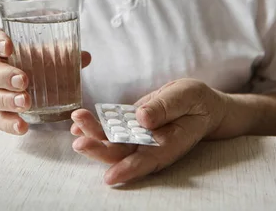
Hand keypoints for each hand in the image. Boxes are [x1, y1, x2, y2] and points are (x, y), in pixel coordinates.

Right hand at [0, 28, 91, 134]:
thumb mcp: (46, 52)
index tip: (8, 46)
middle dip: (4, 76)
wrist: (17, 80)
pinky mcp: (0, 111)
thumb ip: (62, 53)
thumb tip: (84, 57)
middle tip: (23, 80)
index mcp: (1, 48)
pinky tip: (22, 126)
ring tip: (25, 104)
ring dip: (7, 100)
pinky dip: (10, 123)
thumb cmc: (34, 60)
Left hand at [71, 78, 229, 184]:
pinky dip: (94, 126)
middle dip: (99, 149)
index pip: (147, 161)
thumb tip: (142, 118)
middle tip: (80, 142)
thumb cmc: (198, 102)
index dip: (128, 170)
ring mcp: (138, 137)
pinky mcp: (130, 125)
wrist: (199, 103)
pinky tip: (77, 122)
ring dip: (92, 134)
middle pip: (122, 154)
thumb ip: (165, 108)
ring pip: (112, 142)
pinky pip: (110, 129)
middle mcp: (149, 146)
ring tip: (76, 121)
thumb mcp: (186, 98)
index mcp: (168, 144)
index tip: (109, 177)